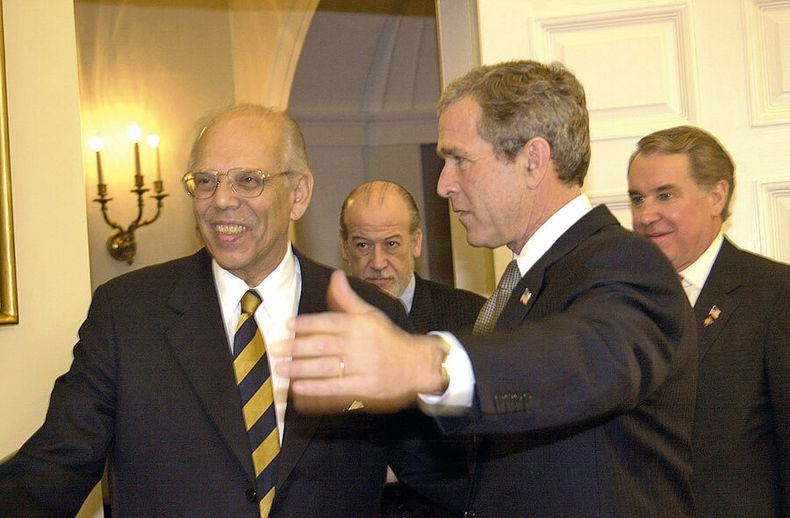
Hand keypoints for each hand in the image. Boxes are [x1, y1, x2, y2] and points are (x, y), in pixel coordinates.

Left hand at [273, 270, 445, 412]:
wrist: (416, 365)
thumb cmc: (387, 339)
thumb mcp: (370, 314)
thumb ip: (348, 298)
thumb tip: (335, 276)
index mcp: (361, 324)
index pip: (331, 322)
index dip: (308, 323)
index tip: (288, 325)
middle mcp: (362, 344)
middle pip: (325, 345)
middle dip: (298, 347)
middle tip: (276, 348)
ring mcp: (364, 367)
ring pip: (328, 367)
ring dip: (301, 369)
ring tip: (281, 368)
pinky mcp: (365, 387)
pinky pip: (337, 388)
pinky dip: (316, 388)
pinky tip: (299, 387)